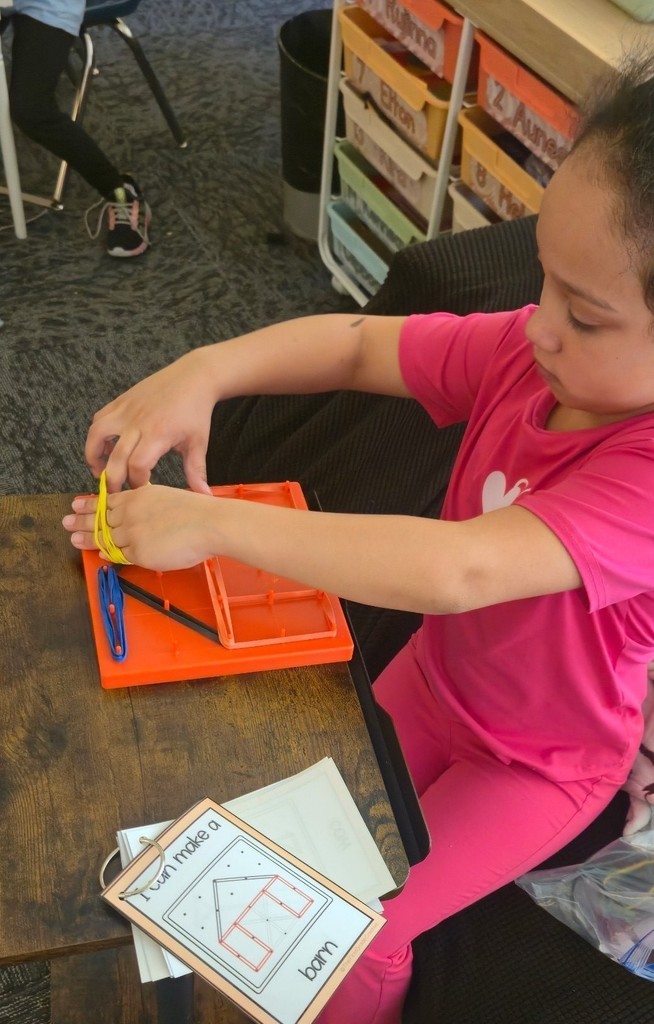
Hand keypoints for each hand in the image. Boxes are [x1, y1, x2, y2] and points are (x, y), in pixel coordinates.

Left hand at [62, 485, 219, 570]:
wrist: (208, 525)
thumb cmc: (197, 512)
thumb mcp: (166, 498)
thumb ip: (147, 504)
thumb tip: (134, 514)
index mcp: (139, 496)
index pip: (108, 500)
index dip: (90, 503)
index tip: (76, 503)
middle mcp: (131, 512)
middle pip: (100, 518)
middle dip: (80, 520)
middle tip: (66, 522)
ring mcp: (132, 532)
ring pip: (105, 537)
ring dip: (87, 539)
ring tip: (73, 540)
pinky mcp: (139, 552)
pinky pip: (120, 555)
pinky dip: (109, 554)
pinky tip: (101, 554)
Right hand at [85, 349, 217, 493]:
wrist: (193, 377)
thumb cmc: (196, 412)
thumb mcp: (198, 443)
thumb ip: (196, 471)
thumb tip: (204, 496)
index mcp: (158, 434)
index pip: (138, 466)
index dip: (137, 483)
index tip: (143, 490)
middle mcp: (137, 422)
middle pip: (115, 457)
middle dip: (113, 479)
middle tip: (115, 491)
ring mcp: (126, 410)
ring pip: (96, 434)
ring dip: (93, 455)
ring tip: (100, 470)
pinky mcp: (120, 401)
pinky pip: (99, 419)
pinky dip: (97, 435)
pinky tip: (108, 446)